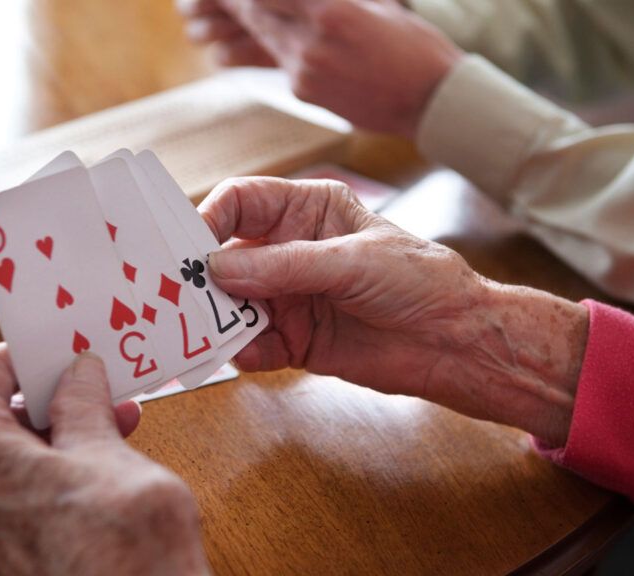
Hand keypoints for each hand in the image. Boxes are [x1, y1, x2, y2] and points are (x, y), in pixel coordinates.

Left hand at [0, 345, 209, 575]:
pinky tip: (106, 461)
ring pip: (10, 454)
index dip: (22, 352)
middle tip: (96, 380)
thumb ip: (84, 405)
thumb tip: (77, 375)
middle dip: (48, 393)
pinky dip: (56, 466)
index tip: (61, 347)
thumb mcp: (108, 453)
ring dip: (59, 429)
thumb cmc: (123, 549)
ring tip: (115, 419)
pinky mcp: (5, 554)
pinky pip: (20, 491)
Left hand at [178, 0, 461, 136]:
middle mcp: (315, 40)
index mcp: (334, 10)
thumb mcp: (377, 3)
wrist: (431, 101)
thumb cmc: (413, 46)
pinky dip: (257, 47)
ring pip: (261, 36)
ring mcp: (307, 69)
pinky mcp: (306, 92)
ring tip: (207, 15)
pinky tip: (240, 42)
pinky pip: (274, 61)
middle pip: (257, 11)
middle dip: (229, 1)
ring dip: (236, 23)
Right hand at [201, 178, 588, 445]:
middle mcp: (288, 250)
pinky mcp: (293, 338)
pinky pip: (252, 344)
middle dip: (202, 275)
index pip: (240, 202)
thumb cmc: (418, 279)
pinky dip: (245, 351)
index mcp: (305, 210)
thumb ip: (286, 265)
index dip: (208, 218)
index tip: (186, 246)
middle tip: (179, 294)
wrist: (454, 341)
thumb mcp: (353, 261)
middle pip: (225, 256)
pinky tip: (251, 354)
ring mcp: (287, 295)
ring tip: (209, 330)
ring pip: (232, 303)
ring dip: (218, 317)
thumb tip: (220, 268)